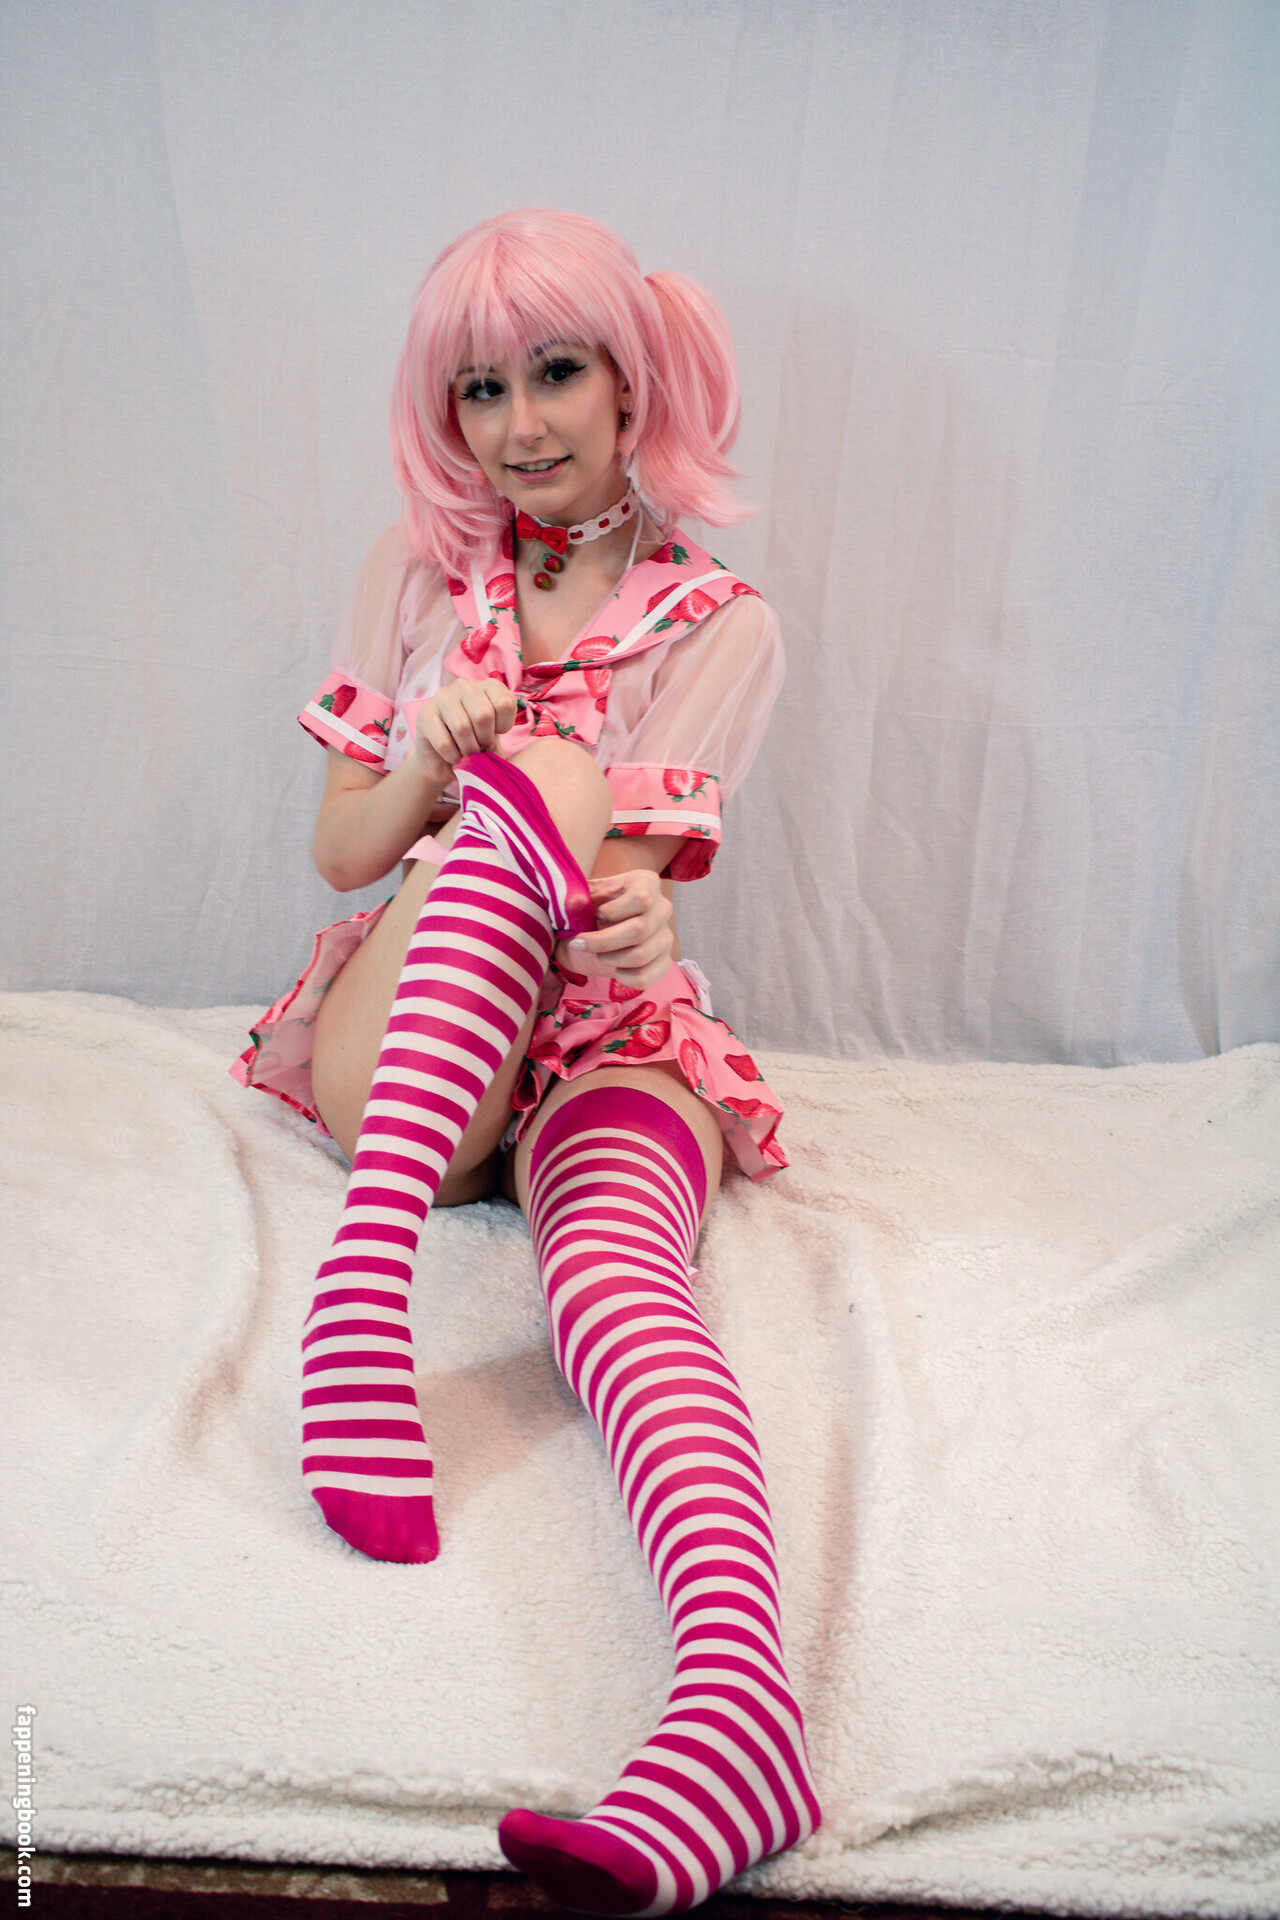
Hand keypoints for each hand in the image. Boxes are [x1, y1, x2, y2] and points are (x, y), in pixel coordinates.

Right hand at [413, 680, 518, 778]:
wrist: (444, 757)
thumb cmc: (476, 743)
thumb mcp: (496, 739)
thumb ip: (502, 737)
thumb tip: (495, 752)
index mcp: (488, 686)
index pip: (504, 703)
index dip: (503, 726)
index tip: (495, 732)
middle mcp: (465, 686)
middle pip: (483, 714)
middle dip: (484, 739)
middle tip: (480, 746)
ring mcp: (443, 698)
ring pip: (462, 727)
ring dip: (468, 749)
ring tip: (467, 752)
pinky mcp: (425, 715)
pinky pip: (443, 742)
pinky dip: (452, 756)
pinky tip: (452, 755)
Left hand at [559, 870, 674, 991]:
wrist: (596, 927)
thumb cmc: (592, 906)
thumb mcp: (583, 895)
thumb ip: (577, 898)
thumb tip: (574, 904)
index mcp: (646, 883)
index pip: (642, 899)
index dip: (614, 911)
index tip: (596, 914)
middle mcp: (662, 908)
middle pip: (639, 930)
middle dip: (602, 941)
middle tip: (580, 942)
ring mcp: (665, 937)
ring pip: (640, 955)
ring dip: (609, 958)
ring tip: (596, 953)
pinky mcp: (663, 962)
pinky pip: (645, 977)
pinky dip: (623, 977)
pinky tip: (613, 967)